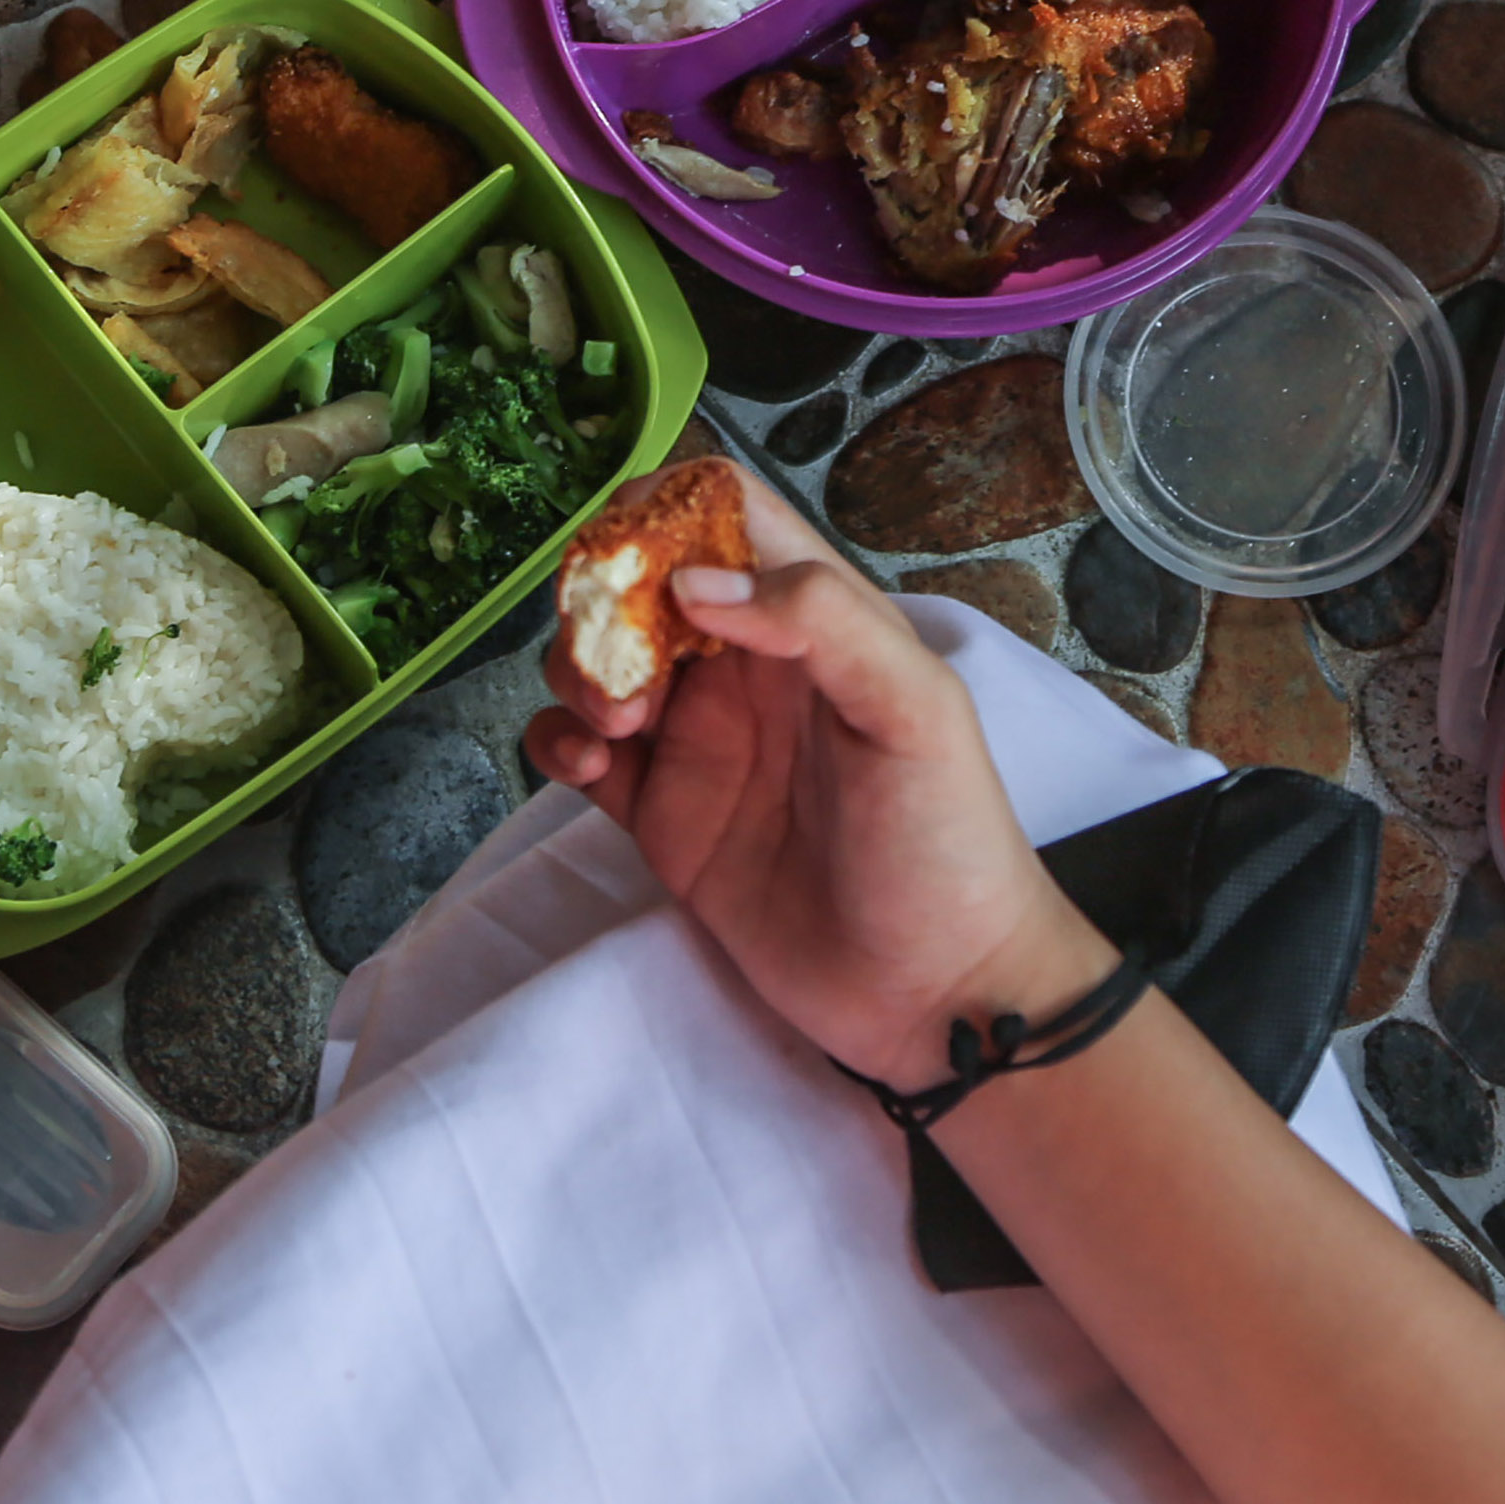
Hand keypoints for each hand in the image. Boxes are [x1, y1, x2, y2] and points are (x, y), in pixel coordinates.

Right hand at [524, 473, 1109, 1091]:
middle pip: (638, 581)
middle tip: (622, 662)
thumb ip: (822, 620)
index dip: (668, 511)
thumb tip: (694, 580)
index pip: (725, 518)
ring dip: (579, 670)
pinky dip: (559, 740)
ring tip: (620, 728)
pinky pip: (581, 750)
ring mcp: (698, 739)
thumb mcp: (916, 710)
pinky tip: (588, 768)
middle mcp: (748, 666)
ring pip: (598, 659)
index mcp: (813, 621)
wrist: (935, 992)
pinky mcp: (660, 813)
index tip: (635, 553)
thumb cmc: (945, 841)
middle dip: (604, 600)